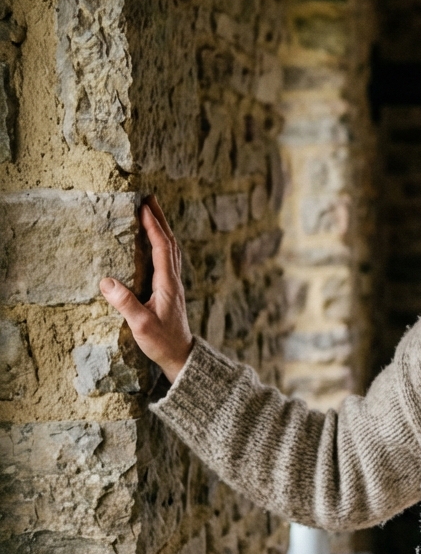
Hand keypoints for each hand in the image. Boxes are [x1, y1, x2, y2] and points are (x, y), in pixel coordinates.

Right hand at [100, 195, 192, 382]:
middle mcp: (174, 280)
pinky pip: (167, 259)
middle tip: (150, 198)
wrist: (181, 355)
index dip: (153, 226)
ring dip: (162, 229)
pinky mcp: (171, 290)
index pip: (161, 248)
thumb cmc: (162, 342)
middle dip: (160, 220)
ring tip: (152, 213)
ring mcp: (174, 284)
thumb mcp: (141, 325)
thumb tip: (106, 282)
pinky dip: (161, 244)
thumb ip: (125, 304)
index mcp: (168, 283)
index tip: (144, 207)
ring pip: (171, 249)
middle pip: (169, 243)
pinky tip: (154, 243)